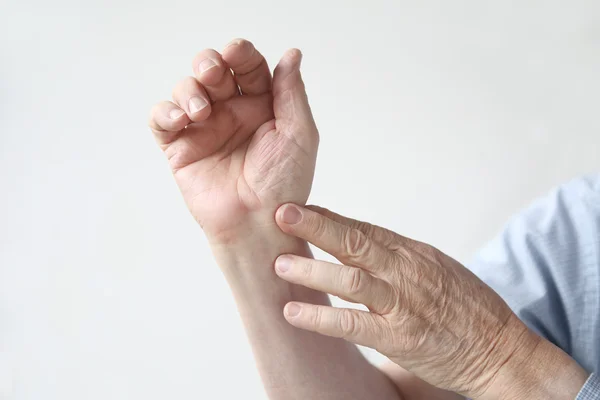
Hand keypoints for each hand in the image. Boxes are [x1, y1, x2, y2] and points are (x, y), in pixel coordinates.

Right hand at [148, 39, 317, 242]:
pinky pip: (162, 120)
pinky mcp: (180, 148)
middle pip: (212, 70)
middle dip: (208, 63)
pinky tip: (180, 119)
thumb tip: (292, 54)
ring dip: (188, 89)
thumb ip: (292, 93)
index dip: (240, 53)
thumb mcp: (299, 135)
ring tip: (200, 111)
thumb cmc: (284, 184)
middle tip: (212, 74)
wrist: (257, 224)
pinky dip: (165, 112)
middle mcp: (232, 113)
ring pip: (186, 89)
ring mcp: (204, 129)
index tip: (236, 52)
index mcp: (262, 106)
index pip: (247, 66)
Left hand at [271, 204, 544, 397]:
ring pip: (351, 280)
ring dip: (312, 271)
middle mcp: (406, 272)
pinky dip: (321, 319)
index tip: (299, 208)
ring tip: (279, 264)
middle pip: (355, 242)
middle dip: (316, 227)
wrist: (500, 349)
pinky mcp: (399, 338)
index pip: (363, 228)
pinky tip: (293, 312)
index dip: (327, 218)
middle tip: (281, 214)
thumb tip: (358, 240)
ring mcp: (402, 304)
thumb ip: (397, 255)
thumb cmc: (466, 306)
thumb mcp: (435, 267)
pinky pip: (354, 325)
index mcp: (412, 252)